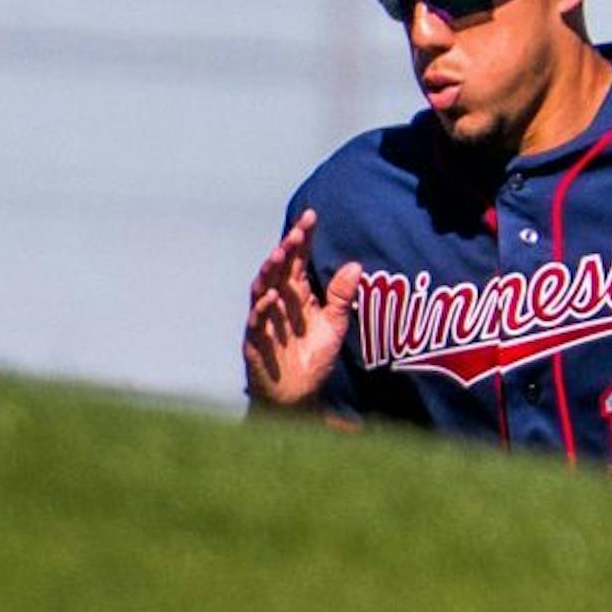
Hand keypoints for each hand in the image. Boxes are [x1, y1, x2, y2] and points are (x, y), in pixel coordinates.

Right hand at [242, 209, 362, 407]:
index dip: (303, 238)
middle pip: (279, 269)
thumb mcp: (335, 325)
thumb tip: (356, 265)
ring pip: (262, 289)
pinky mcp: (255, 340)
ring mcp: (263, 320)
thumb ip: (342, 297)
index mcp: (296, 294)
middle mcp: (278, 302)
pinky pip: (256, 321)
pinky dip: (263, 307)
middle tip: (297, 230)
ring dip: (270, 271)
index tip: (311, 215)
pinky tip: (273, 295)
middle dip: (286, 248)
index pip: (298, 260)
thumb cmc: (314, 358)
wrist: (298, 396)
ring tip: (280, 253)